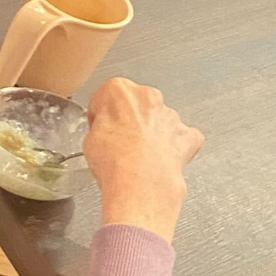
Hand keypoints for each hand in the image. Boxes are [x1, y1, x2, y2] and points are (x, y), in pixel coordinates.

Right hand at [84, 78, 202, 243]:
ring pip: (160, 120)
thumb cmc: (114, 162)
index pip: (106, 97)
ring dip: (152, 134)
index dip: (101, 115)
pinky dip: (175, 147)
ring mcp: (170, 116)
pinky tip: (162, 159)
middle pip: (137, 105)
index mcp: (120, 91)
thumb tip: (105, 133)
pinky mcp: (186, 135)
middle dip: (130, 121)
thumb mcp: (89, 140)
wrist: (139, 184)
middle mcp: (149, 97)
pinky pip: (182, 137)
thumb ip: (101, 126)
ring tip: (139, 157)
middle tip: (119, 144)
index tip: (100, 126)